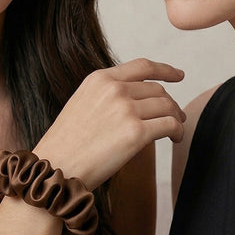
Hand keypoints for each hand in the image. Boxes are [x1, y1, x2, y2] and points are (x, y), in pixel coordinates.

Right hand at [34, 58, 184, 187]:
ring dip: (176, 118)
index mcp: (100, 79)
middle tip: (176, 116)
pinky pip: (170, 125)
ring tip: (176, 130)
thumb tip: (139, 100)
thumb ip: (107, 95)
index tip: (178, 75)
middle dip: (170, 103)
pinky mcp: (136, 133)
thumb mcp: (82, 104)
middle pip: (157, 90)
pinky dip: (178, 131)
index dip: (164, 70)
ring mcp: (126, 110)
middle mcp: (114, 89)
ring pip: (167, 106)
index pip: (142, 67)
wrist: (56, 167)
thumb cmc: (66, 144)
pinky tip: (176, 138)